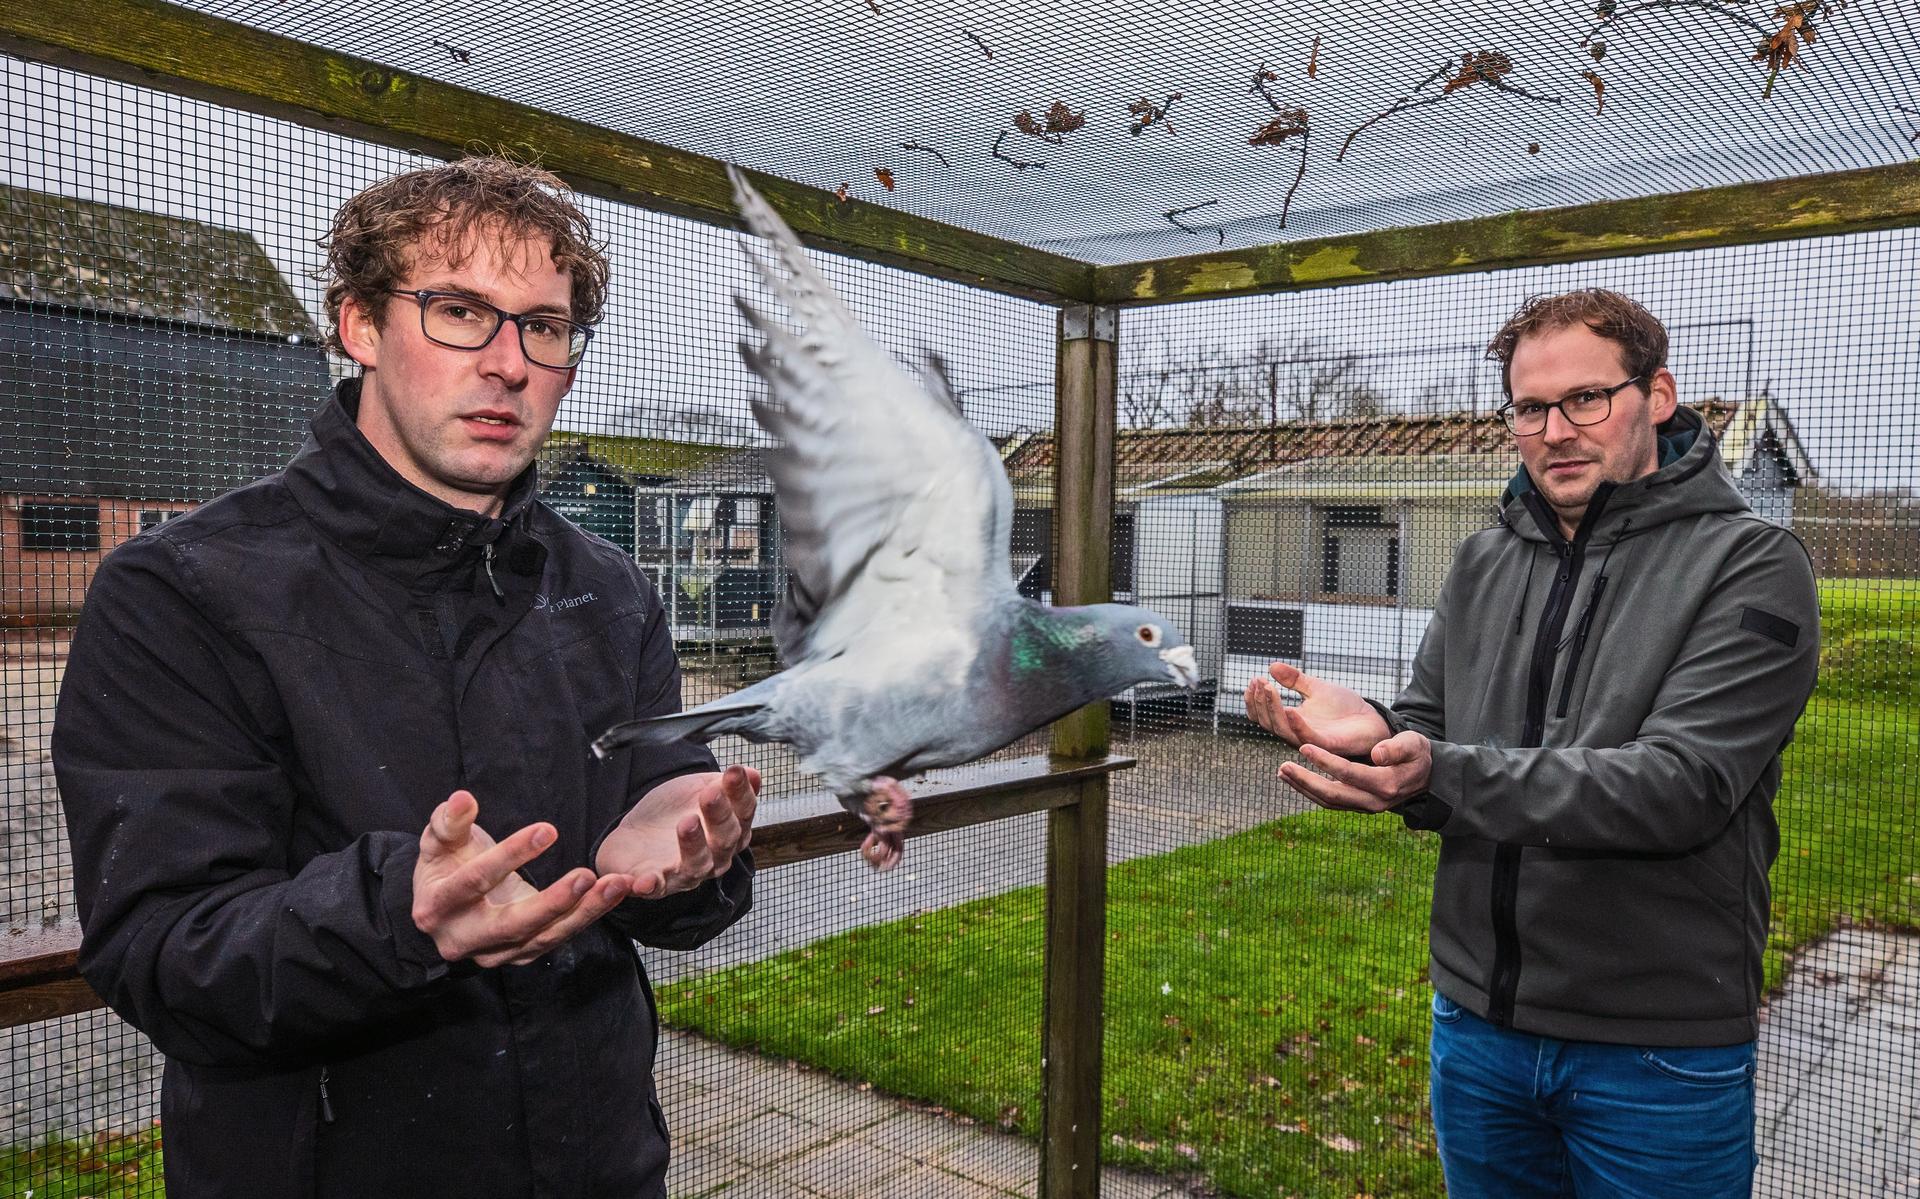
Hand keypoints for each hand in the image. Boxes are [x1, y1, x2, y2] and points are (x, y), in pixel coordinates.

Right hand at [412, 790, 632, 967]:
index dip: (511, 855)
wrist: (445, 907)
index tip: (548, 830)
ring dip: (584, 911)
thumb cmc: (445, 866)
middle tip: (588, 875)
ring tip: (616, 884)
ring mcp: (493, 953)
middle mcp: (462, 938)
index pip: (475, 882)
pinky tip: (611, 894)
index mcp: (437, 906)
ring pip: (543, 937)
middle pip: (512, 925)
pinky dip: (586, 916)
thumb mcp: (439, 841)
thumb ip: (449, 822)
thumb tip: (462, 799)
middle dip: (553, 902)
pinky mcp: (519, 955)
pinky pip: (557, 938)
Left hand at [596, 765, 759, 898]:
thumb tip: (751, 773)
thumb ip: (721, 783)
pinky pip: (658, 888)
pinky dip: (652, 885)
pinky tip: (647, 879)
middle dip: (720, 816)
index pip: (744, 813)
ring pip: (699, 864)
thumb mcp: (695, 789)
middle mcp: (715, 856)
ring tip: (687, 822)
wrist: (634, 834)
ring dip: (694, 844)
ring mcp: (687, 872)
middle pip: (726, 839)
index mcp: (729, 831)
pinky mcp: (658, 884)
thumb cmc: (671, 813)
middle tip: (710, 793)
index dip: (741, 793)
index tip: (734, 772)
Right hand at [1244, 661, 1391, 755]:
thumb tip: (1272, 666)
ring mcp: (1311, 740)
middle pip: (1268, 722)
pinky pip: (1307, 737)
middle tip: (1260, 682)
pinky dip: (1296, 724)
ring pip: (1282, 729)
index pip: (1263, 715)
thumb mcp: (1316, 687)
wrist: (1372, 719)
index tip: (1254, 679)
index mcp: (1291, 721)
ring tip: (1269, 689)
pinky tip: (1290, 708)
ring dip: (1272, 709)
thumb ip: (1295, 679)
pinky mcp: (1328, 744)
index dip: (1254, 700)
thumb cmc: (1345, 708)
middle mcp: (1296, 733)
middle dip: (1260, 702)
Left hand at [1278, 731, 1432, 813]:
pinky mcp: (1357, 805)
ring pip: (1328, 801)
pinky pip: (1330, 801)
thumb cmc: (1417, 754)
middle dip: (1305, 781)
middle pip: (1332, 794)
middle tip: (1283, 766)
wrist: (1425, 776)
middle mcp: (1373, 801)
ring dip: (1303, 787)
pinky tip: (1294, 778)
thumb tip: (1376, 753)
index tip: (1304, 747)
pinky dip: (1310, 791)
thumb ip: (1397, 747)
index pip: (1349, 774)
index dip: (1325, 761)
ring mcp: (1364, 806)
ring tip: (1283, 771)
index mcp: (1386, 784)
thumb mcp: (1414, 745)